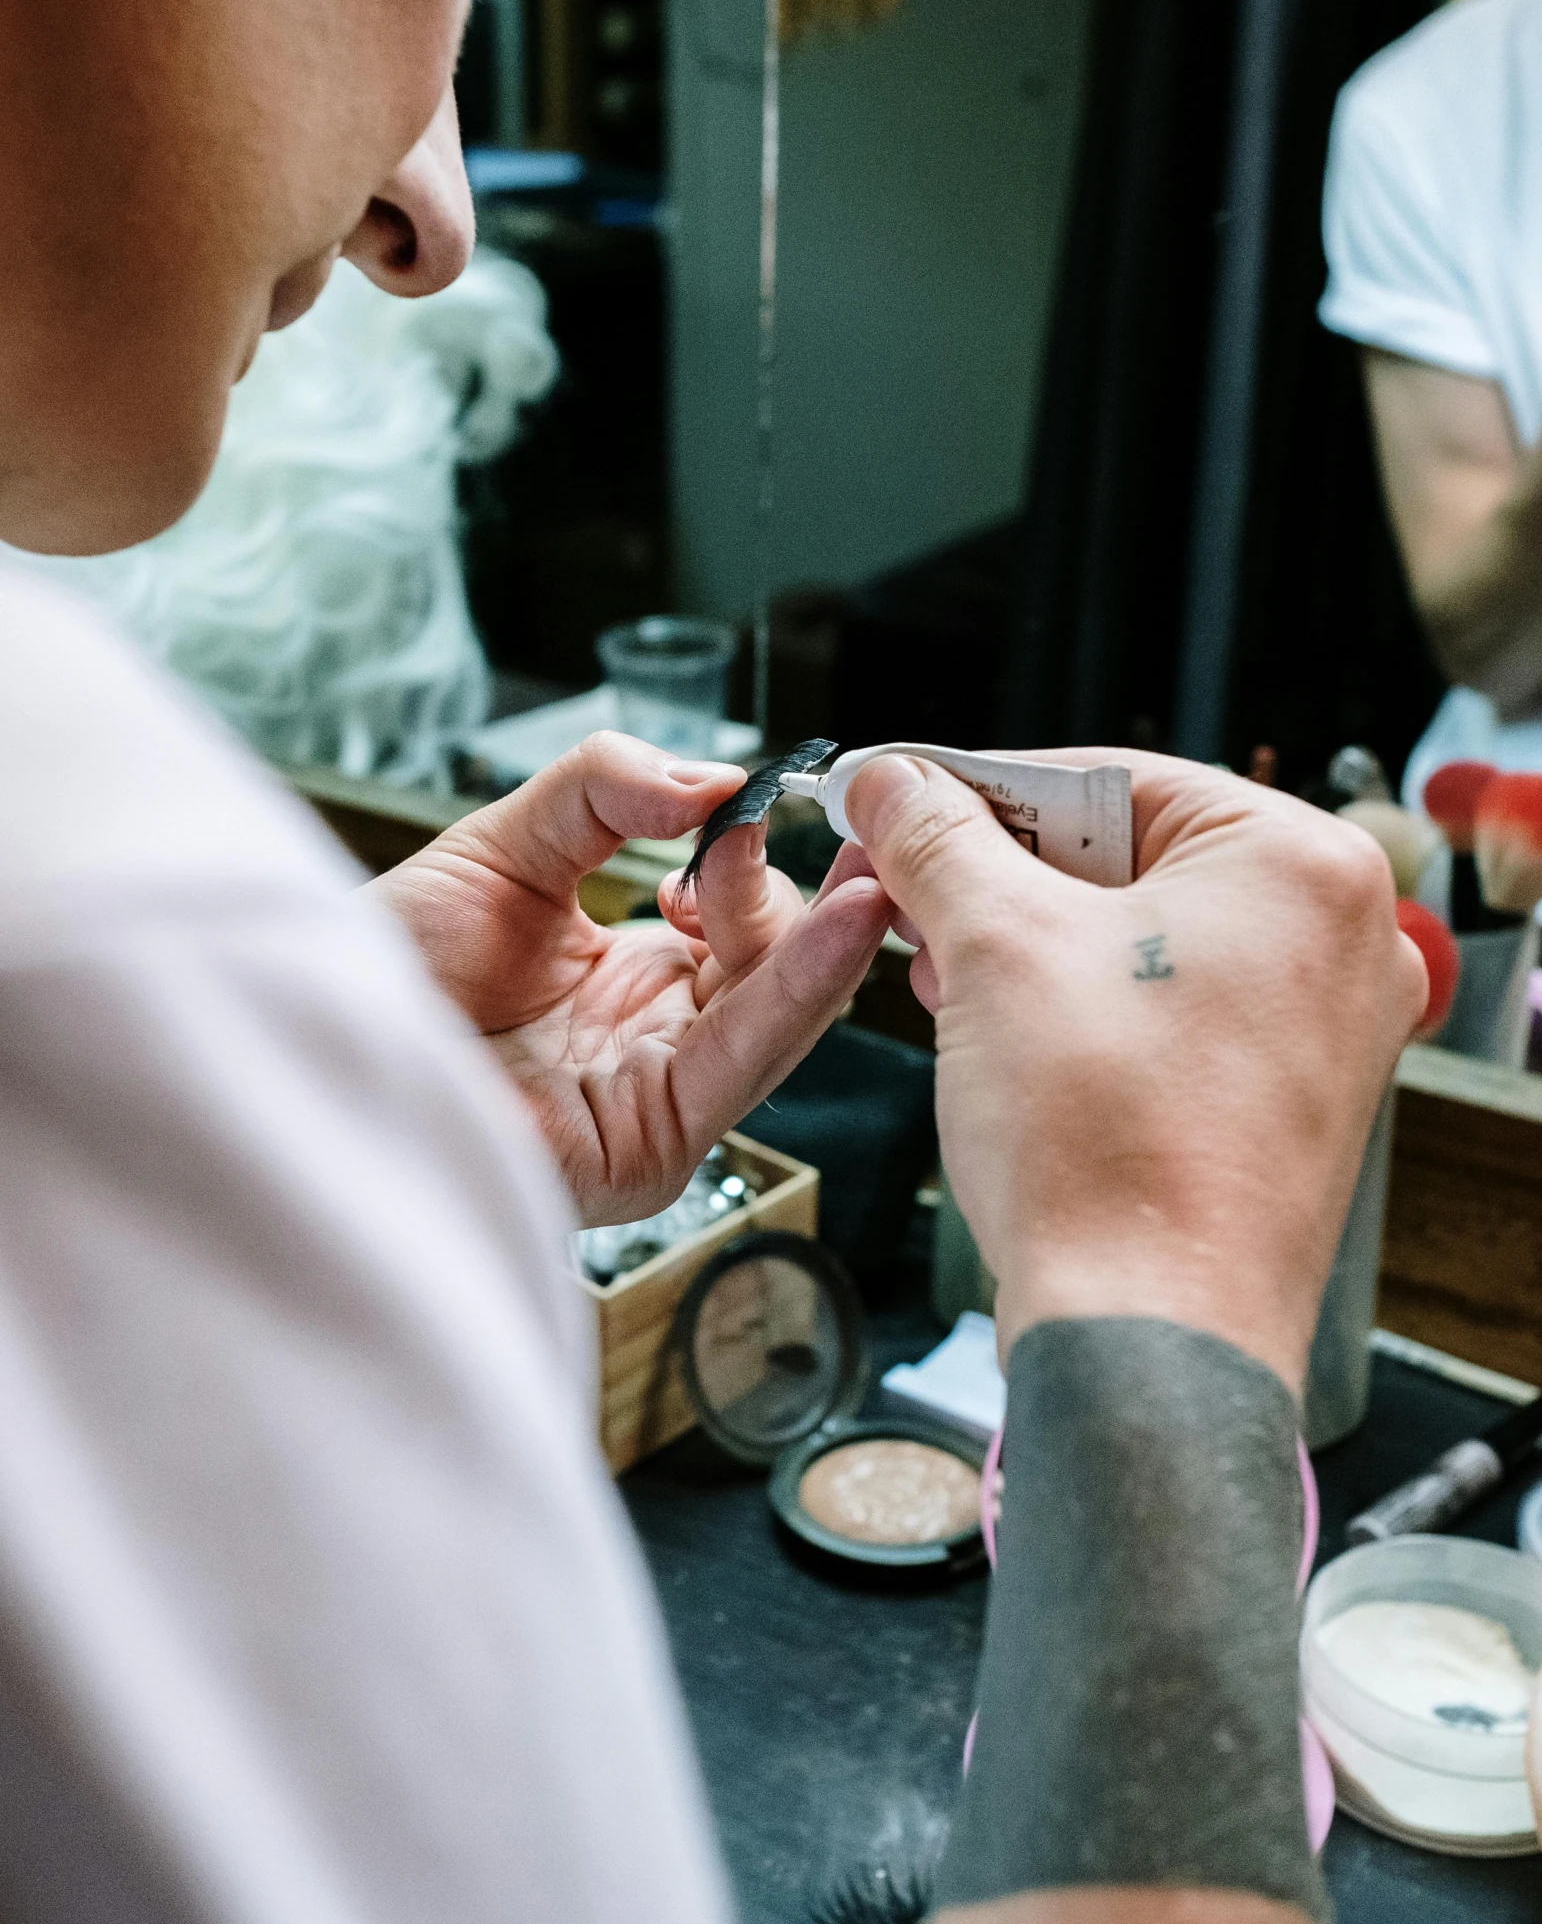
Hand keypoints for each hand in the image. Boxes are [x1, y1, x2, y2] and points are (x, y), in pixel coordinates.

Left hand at [369, 732, 891, 1224]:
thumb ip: (605, 789)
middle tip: (759, 829)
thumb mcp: (507, 845)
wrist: (301, 1040)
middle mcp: (649, 1048)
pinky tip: (845, 929)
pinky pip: (749, 1059)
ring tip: (858, 872)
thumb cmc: (378, 970)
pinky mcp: (650, 1144)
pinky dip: (805, 988)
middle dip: (784, 895)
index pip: (734, 928)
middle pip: (772, 970)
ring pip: (781, 1015)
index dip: (748, 865)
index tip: (742, 805)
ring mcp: (654, 1100)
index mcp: (626, 986)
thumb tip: (711, 780)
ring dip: (821, 938)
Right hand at [846, 749, 1426, 1391]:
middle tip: (909, 900)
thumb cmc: (1104, 1147)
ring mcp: (1326, 1027)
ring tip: (946, 979)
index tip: (898, 802)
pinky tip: (1005, 1037)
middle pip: (1131, 856)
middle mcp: (1341, 938)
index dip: (979, 790)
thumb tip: (890, 783)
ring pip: (1145, 939)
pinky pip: (1173, 1013)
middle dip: (1004, 881)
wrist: (1145, 1338)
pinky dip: (1085, 1012)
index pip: (1110, 778)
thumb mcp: (992, 946)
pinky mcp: (1290, 1101)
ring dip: (1031, 948)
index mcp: (1302, 864)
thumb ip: (935, 838)